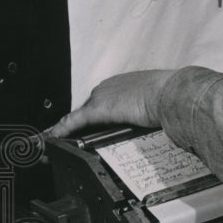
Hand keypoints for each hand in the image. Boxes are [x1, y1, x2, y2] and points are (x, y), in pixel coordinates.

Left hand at [47, 70, 175, 137]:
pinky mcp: (96, 110)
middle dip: (84, 123)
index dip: (100, 114)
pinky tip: (52, 138)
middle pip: (90, 108)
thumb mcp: (158, 100)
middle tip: (75, 136)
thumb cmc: (170, 95)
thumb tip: (153, 119)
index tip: (97, 122)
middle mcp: (109, 86)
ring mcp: (101, 97)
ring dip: (71, 128)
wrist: (169, 93)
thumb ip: (149, 107)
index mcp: (123, 83)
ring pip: (80, 116)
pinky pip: (72, 122)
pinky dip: (61, 130)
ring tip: (61, 139)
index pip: (105, 100)